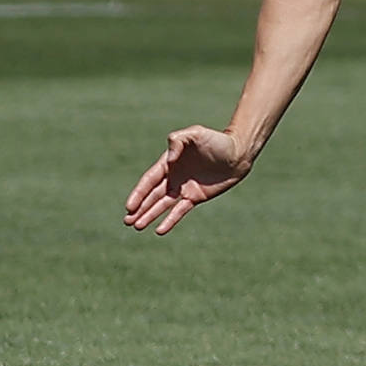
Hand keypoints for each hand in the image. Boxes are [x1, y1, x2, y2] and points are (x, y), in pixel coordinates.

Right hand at [123, 126, 250, 234]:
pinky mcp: (195, 197)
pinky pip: (180, 211)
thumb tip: (169, 160)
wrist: (238, 152)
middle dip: (139, 208)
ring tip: (136, 227)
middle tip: (127, 221)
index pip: (149, 180)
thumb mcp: (196, 134)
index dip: (139, 193)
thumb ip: (178, 141)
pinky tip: (159, 230)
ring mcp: (184, 188)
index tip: (129, 206)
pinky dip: (170, 221)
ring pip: (162, 205)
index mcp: (169, 162)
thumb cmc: (217, 140)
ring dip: (149, 215)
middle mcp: (173, 176)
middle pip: (152, 195)